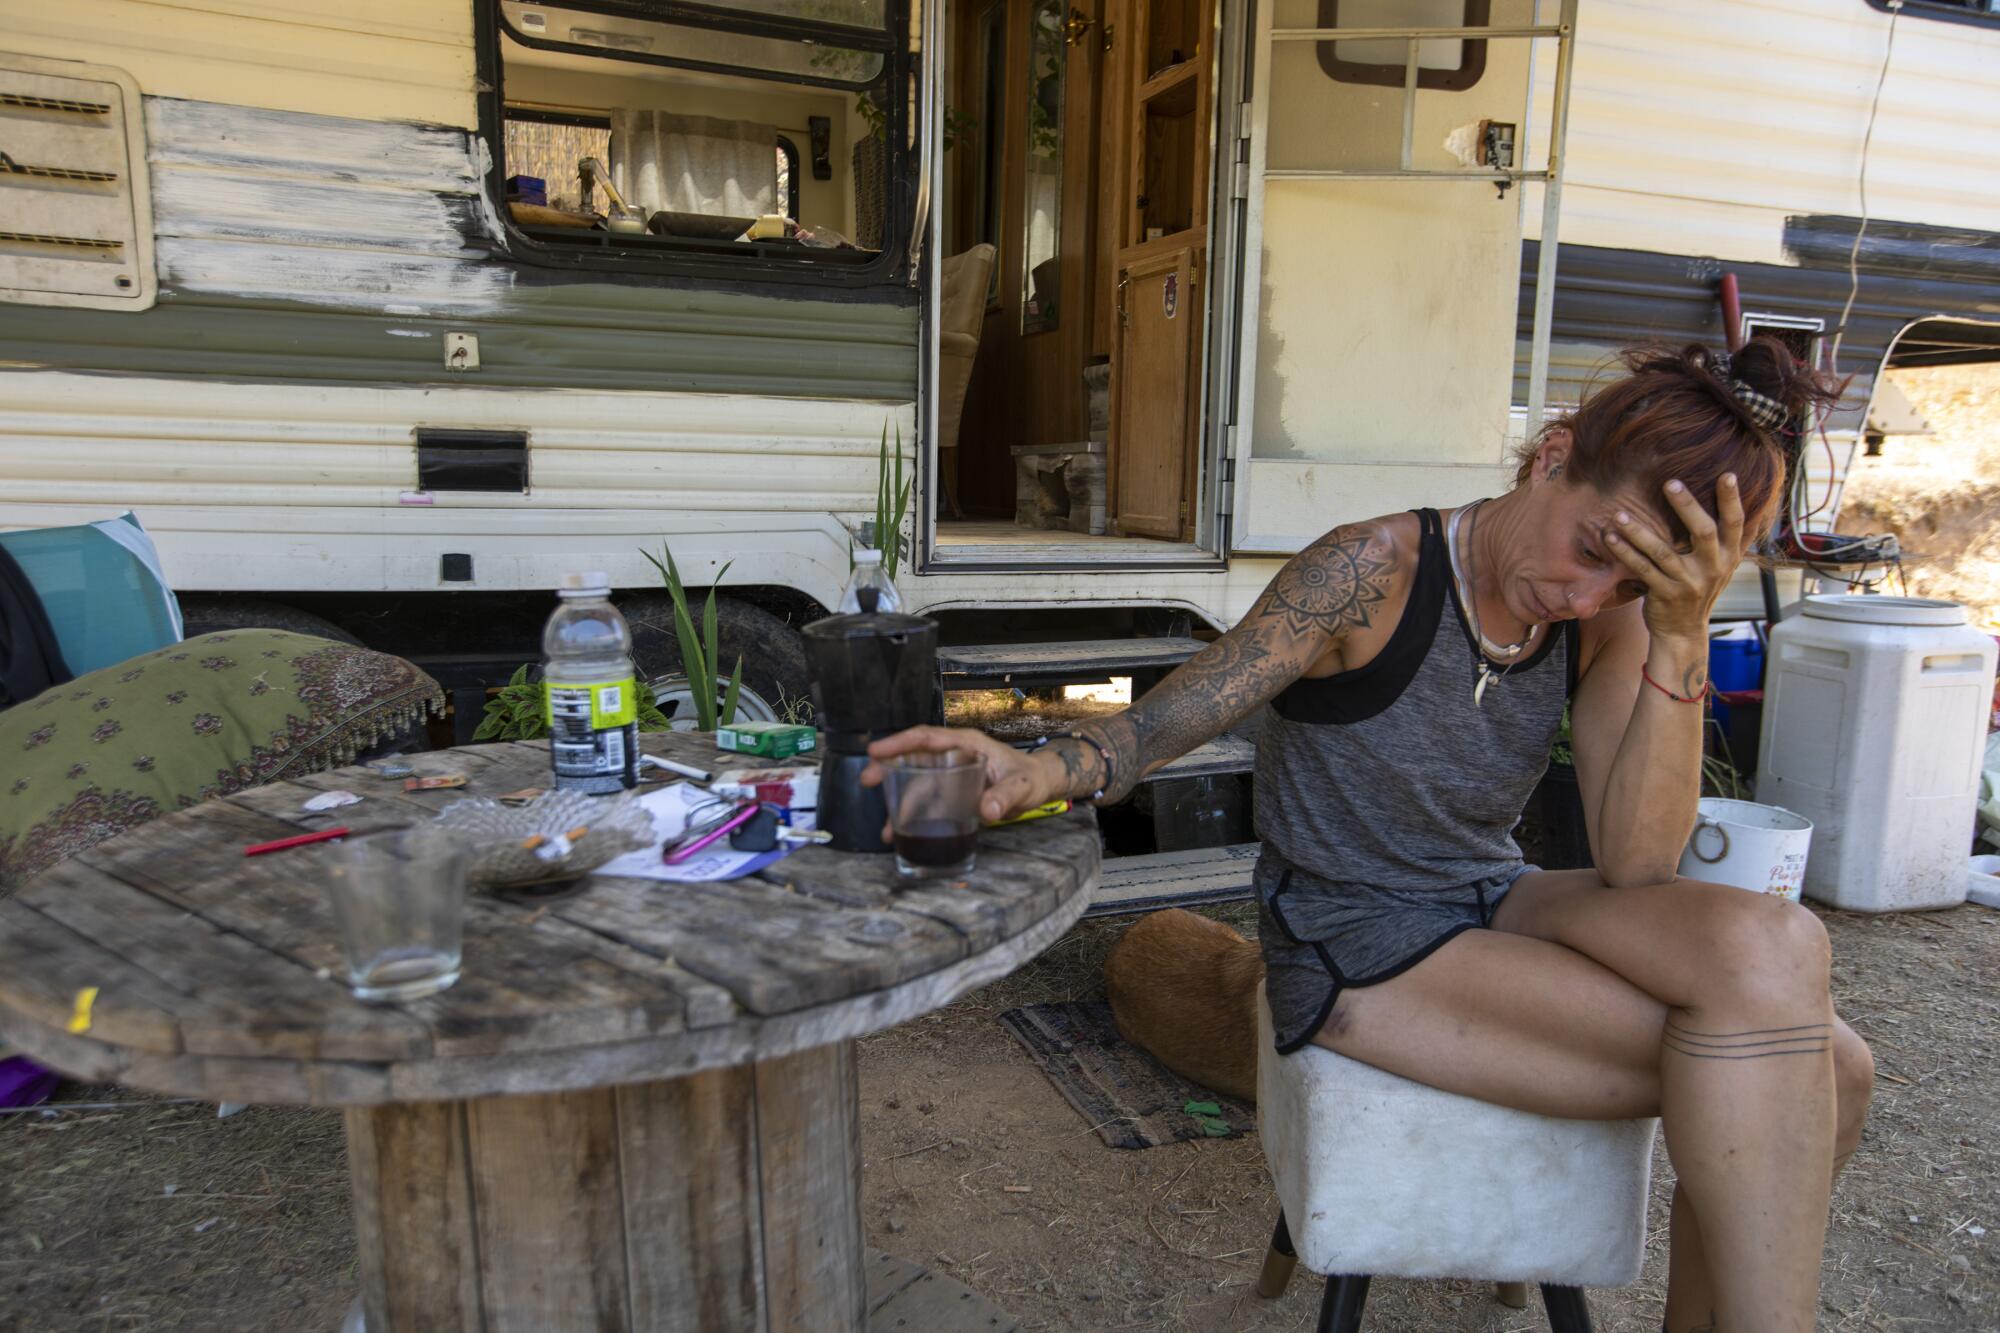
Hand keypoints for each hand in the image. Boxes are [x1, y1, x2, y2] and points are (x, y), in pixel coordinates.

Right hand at [859, 726, 1069, 823]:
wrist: (1039, 787)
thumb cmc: (1031, 779)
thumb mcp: (1022, 787)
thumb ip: (1006, 796)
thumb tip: (987, 809)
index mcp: (966, 744)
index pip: (927, 738)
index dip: (900, 742)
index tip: (876, 750)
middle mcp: (954, 755)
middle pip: (914, 757)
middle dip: (888, 766)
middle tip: (866, 780)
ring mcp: (951, 772)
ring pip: (916, 781)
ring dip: (898, 800)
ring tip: (886, 826)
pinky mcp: (952, 791)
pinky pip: (926, 799)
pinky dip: (913, 814)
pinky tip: (903, 832)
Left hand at [1605, 473, 1745, 647]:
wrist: (1684, 631)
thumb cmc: (1700, 588)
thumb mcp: (1723, 565)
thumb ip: (1730, 539)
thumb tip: (1752, 503)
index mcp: (1729, 555)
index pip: (1736, 523)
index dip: (1732, 499)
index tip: (1727, 474)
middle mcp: (1713, 567)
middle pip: (1704, 532)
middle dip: (1687, 506)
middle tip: (1670, 483)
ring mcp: (1689, 582)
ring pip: (1663, 552)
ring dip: (1639, 531)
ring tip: (1619, 514)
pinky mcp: (1665, 595)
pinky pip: (1642, 570)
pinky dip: (1625, 553)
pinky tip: (1610, 537)